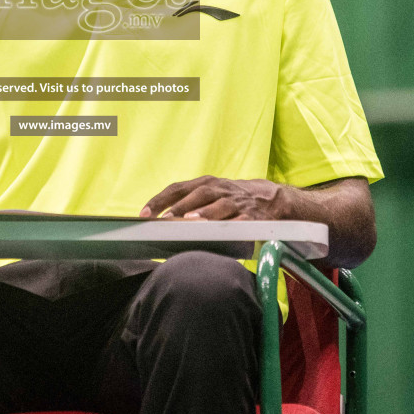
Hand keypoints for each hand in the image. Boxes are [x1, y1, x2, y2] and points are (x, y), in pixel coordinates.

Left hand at [139, 175, 286, 219]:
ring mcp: (237, 201)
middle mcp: (220, 189)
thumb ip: (187, 204)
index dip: (160, 200)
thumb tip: (158, 221)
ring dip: (204, 213)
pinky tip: (223, 230)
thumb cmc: (230, 199)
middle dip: (179, 207)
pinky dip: (232, 223)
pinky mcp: (253, 215)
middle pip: (197, 194)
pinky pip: (242, 219)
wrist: (271, 198)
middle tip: (163, 220)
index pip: (178, 188)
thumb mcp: (209, 195)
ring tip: (189, 221)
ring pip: (219, 205)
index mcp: (205, 183)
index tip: (143, 214)